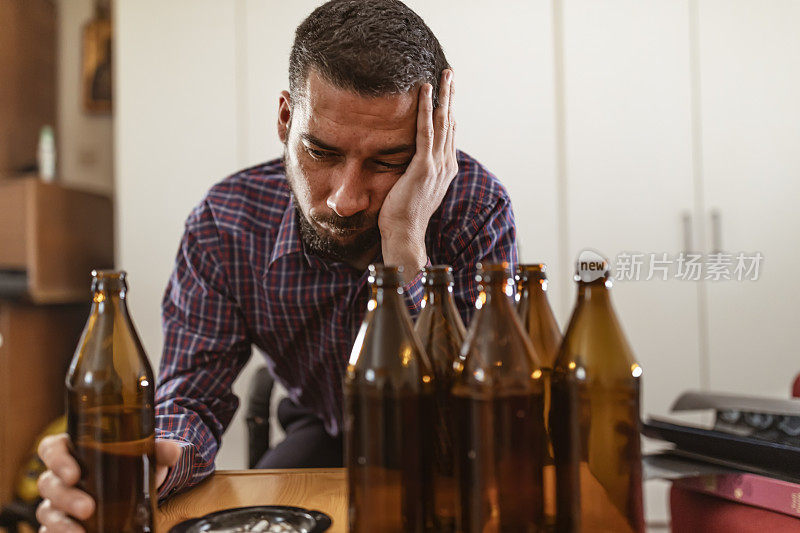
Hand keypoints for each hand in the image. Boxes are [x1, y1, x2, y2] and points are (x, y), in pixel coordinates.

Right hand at [36, 434, 182, 531]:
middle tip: (88, 508)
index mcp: (74, 450)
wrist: (135, 487)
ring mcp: (57, 501)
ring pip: (47, 510)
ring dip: (61, 522)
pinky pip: (49, 530)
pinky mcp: (61, 522)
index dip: (57, 459)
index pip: (52, 448)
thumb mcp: (145, 456)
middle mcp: (60, 476)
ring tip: (81, 532)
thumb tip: (173, 451)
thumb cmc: (131, 465)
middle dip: (66, 497)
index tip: (75, 473)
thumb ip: (158, 451)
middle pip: (49, 483)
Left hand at [378, 68, 456, 280]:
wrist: (405, 235)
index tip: (446, 92)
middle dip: (450, 96)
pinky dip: (425, 110)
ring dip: (443, 96)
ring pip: (443, 123)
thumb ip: (417, 172)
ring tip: (444, 74)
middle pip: (451, 123)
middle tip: (450, 73)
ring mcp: (437, 166)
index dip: (448, 111)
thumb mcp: (415, 190)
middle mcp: (446, 165)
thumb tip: (410, 160)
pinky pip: (425, 132)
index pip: (449, 134)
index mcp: (445, 170)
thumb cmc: (403, 216)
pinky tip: (424, 92)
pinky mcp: (423, 168)